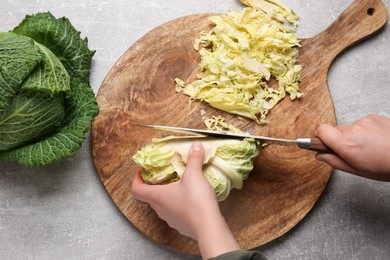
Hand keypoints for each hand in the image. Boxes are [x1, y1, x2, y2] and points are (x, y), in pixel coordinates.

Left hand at [131, 142, 239, 258]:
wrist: (209, 228)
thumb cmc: (196, 202)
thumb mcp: (194, 175)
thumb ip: (194, 159)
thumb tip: (196, 146)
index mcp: (157, 196)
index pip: (136, 189)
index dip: (136, 179)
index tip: (141, 171)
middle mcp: (160, 209)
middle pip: (150, 197)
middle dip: (154, 185)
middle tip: (162, 175)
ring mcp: (170, 219)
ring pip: (163, 205)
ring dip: (167, 195)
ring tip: (178, 185)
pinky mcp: (181, 225)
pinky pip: (175, 213)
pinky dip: (178, 204)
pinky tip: (191, 200)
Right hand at [315, 114, 389, 180]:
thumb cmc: (386, 166)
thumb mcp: (357, 170)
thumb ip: (334, 161)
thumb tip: (320, 155)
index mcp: (346, 144)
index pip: (321, 130)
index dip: (320, 137)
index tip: (323, 143)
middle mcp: (353, 129)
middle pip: (335, 130)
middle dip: (339, 139)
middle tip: (352, 151)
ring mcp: (364, 121)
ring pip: (350, 127)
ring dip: (354, 136)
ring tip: (369, 147)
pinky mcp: (374, 117)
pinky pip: (362, 123)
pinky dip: (366, 131)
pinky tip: (376, 140)